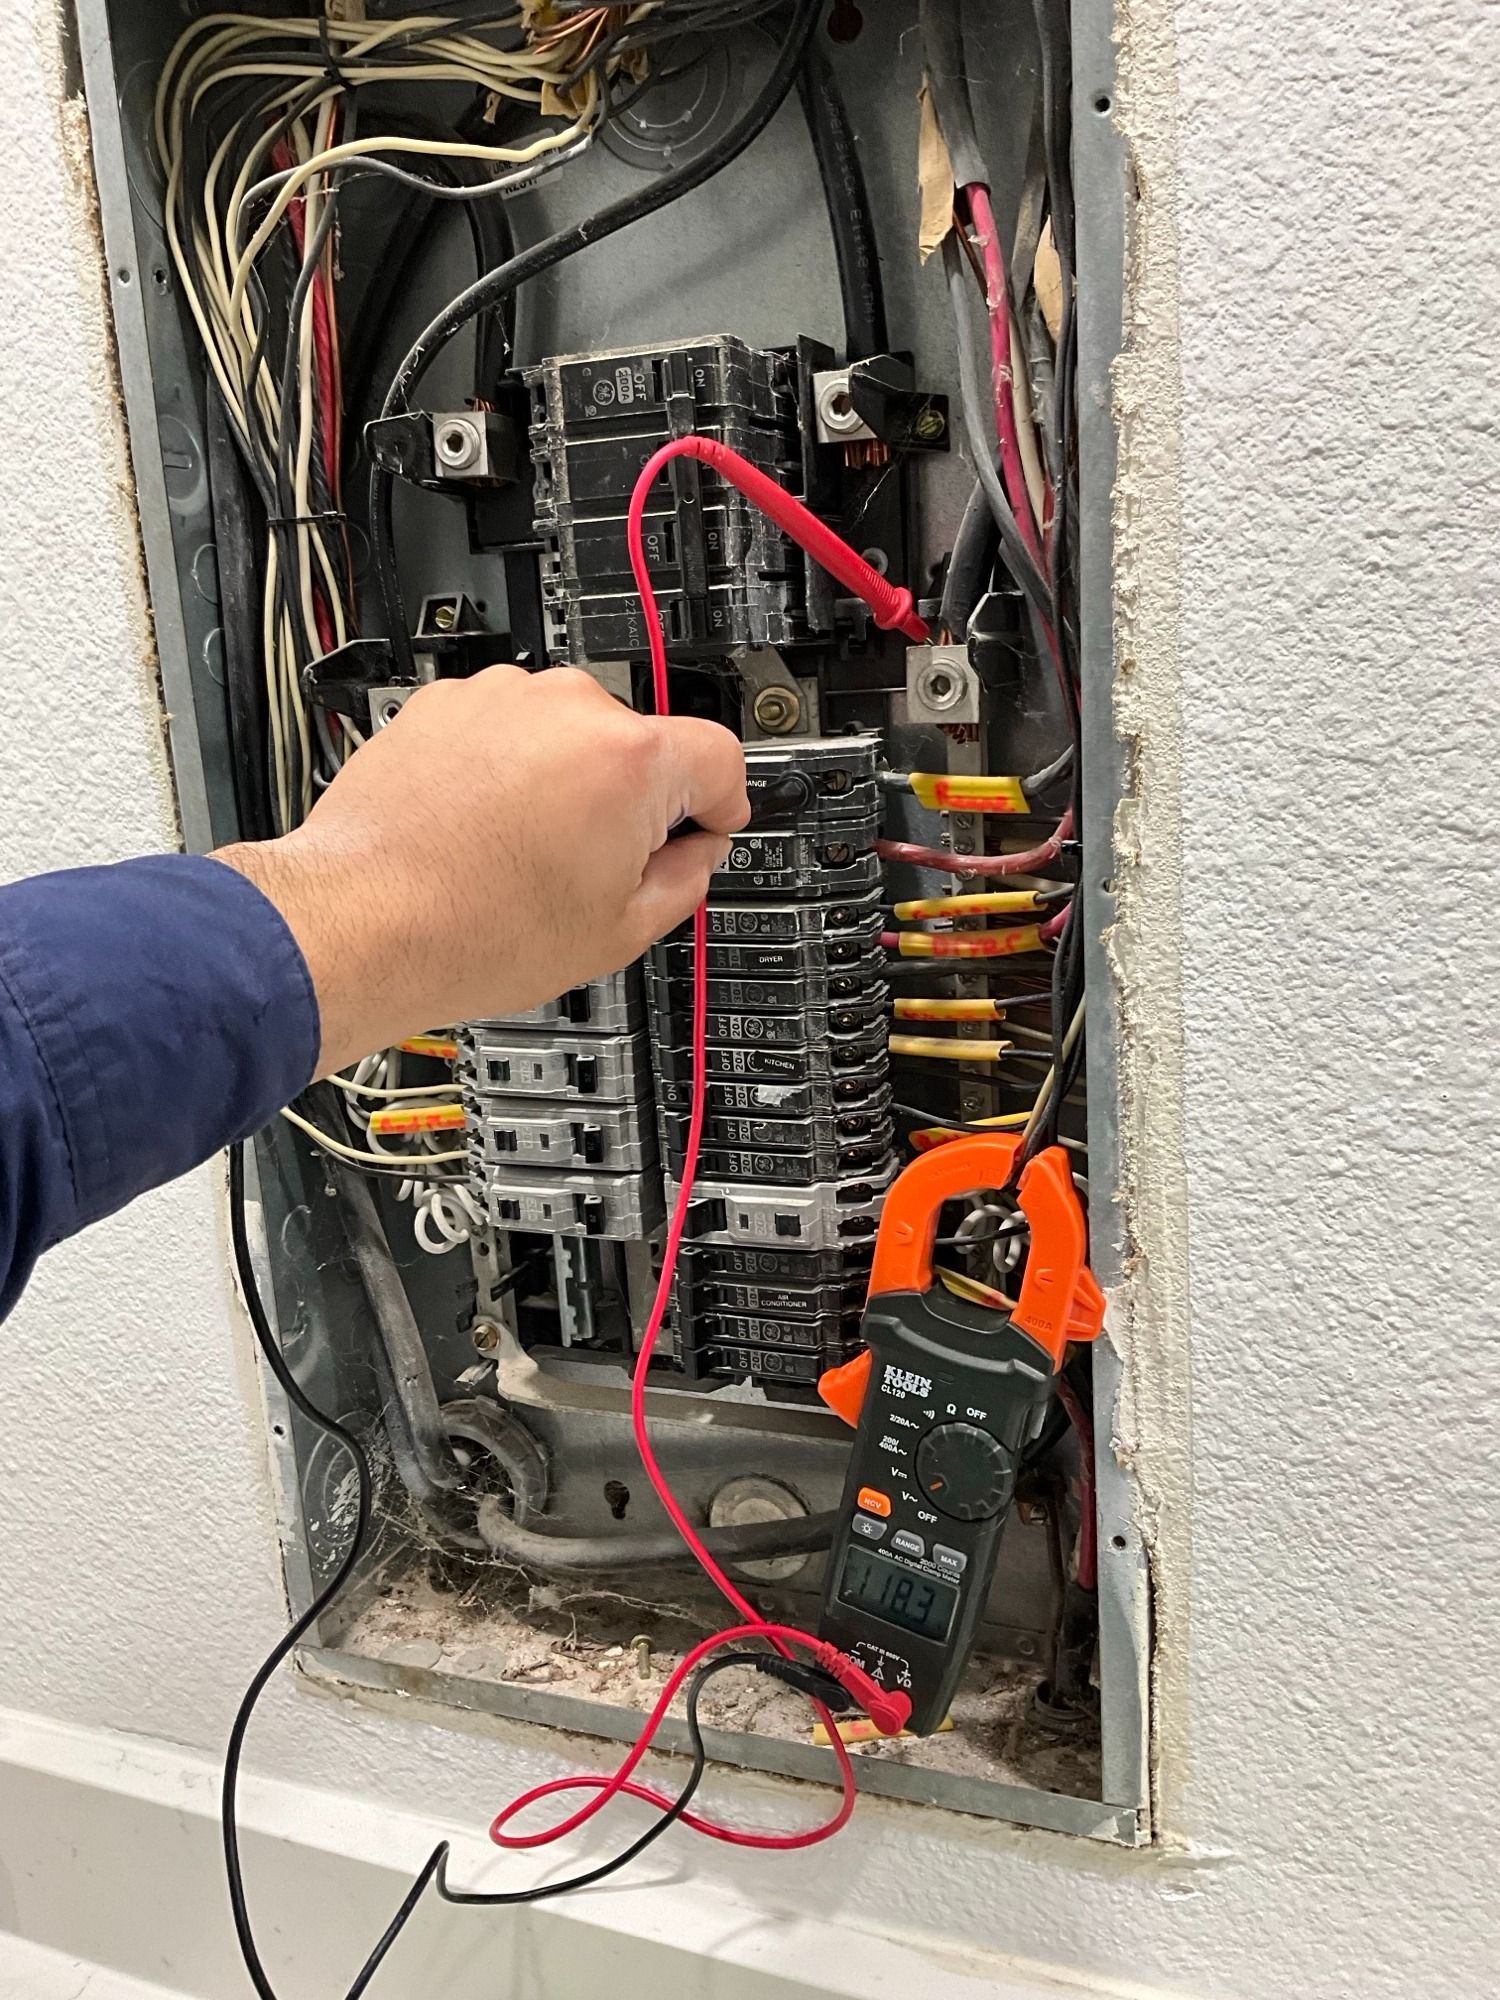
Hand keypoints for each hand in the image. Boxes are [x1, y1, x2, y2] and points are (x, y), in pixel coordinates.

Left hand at [216, 666, 747, 1075]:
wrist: (361, 919)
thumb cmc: (474, 929)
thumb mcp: (618, 931)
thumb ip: (685, 880)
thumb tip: (697, 854)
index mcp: (629, 759)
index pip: (720, 756)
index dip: (723, 801)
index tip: (710, 823)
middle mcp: (567, 708)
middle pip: (639, 742)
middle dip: (630, 798)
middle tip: (597, 866)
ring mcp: (500, 699)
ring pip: (567, 733)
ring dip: (563, 780)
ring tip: (525, 854)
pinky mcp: (444, 704)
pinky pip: (503, 729)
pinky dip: (503, 770)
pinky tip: (483, 831)